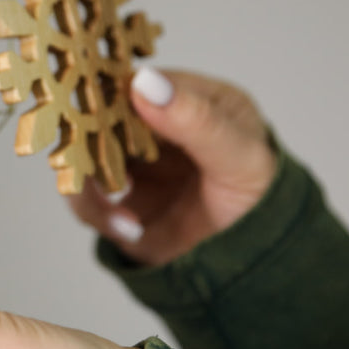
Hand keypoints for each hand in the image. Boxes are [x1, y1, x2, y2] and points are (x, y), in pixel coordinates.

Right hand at [69, 68, 276, 266]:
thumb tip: (145, 82)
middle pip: (100, 119)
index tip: (90, 105)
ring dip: (90, 184)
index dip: (109, 91)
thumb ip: (195, 120)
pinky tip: (129, 229)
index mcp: (189, 102)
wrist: (261, 267)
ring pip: (85, 160)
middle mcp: (154, 131)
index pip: (137, 83)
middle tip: (86, 159)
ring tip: (118, 212)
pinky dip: (99, 214)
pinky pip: (87, 202)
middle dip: (87, 139)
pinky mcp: (120, 206)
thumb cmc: (263, 201)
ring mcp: (135, 169)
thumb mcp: (239, 156)